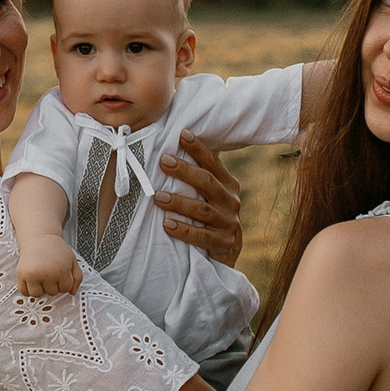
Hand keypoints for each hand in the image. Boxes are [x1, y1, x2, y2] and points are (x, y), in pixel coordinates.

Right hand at [16, 238, 80, 296]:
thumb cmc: (56, 250)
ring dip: (39, 289)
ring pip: (37, 295)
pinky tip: (31, 279)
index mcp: (62, 270)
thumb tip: (72, 293)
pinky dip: (27, 289)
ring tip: (40, 277)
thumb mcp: (72, 261)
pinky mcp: (21, 274)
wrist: (38, 238)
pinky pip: (24, 292)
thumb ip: (77, 278)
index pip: (65, 289)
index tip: (60, 272)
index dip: (63, 282)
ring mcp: (33, 275)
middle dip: (52, 285)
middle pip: (51, 293)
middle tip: (49, 271)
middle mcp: (47, 274)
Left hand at [154, 132, 242, 266]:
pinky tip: (167, 225)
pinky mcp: (224, 244)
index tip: (182, 134)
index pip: (214, 163)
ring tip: (158, 197)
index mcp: (229, 185)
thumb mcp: (210, 197)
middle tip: (163, 162)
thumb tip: (170, 152)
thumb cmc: (210, 219)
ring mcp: (229, 224)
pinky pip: (202, 237)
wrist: (227, 256)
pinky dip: (184, 230)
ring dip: (179, 202)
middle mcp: (231, 202)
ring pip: (202, 209)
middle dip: (185, 171)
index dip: (199, 149)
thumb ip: (198, 180)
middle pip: (207, 182)